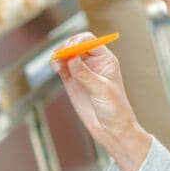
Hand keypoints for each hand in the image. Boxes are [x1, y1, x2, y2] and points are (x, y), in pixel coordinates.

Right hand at [50, 33, 150, 170]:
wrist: (111, 130)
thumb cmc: (115, 109)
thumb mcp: (102, 90)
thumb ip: (85, 73)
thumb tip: (71, 57)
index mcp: (105, 60)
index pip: (89, 41)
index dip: (77, 41)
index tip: (69, 50)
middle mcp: (93, 63)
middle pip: (75, 44)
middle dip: (66, 47)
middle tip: (59, 56)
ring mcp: (81, 71)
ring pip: (66, 55)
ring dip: (59, 55)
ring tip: (56, 63)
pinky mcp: (72, 81)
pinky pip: (61, 67)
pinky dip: (56, 64)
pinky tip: (55, 67)